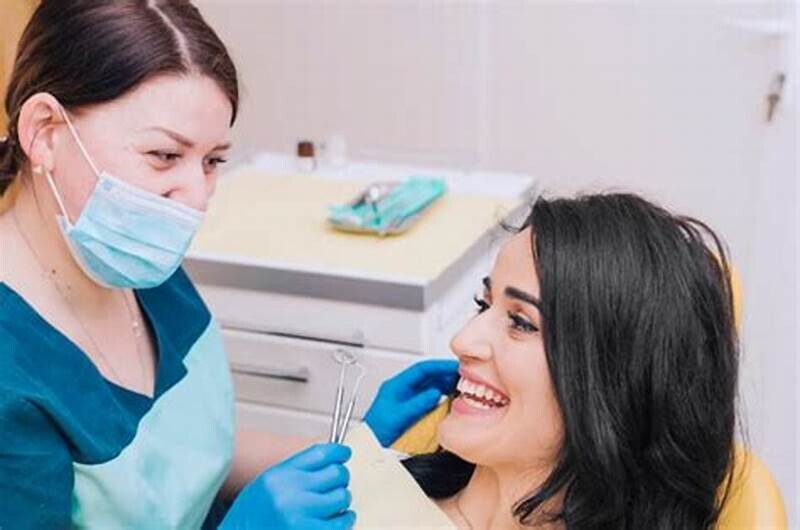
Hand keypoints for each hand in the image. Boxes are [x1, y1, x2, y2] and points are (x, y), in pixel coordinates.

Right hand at [220, 443, 354, 529]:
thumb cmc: (251, 517)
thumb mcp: (266, 485)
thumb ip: (295, 473)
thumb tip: (330, 462)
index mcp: (279, 475)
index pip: (320, 453)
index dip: (338, 452)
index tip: (344, 453)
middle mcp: (290, 493)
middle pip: (336, 473)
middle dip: (340, 477)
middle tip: (336, 483)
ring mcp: (300, 516)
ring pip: (342, 497)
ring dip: (342, 500)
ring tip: (333, 505)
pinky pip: (341, 523)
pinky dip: (344, 520)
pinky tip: (337, 519)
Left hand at [364, 359, 458, 446]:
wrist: (370, 446)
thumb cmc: (377, 431)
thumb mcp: (398, 416)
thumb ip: (417, 404)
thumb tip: (434, 392)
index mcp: (396, 386)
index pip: (421, 369)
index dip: (439, 366)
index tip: (454, 367)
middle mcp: (403, 390)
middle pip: (427, 376)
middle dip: (445, 374)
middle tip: (463, 376)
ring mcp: (408, 399)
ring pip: (430, 386)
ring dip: (445, 385)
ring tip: (461, 386)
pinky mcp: (413, 409)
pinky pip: (430, 398)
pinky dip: (442, 397)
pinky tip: (451, 399)